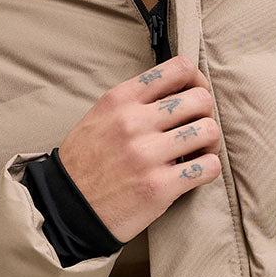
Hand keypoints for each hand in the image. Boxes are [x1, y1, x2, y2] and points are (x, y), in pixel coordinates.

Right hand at [56, 54, 221, 243]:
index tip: (193, 97)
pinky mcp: (159, 187)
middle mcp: (133, 122)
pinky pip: (209, 167)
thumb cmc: (86, 163)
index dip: (197, 81)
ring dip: (210, 144)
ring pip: (209, 131)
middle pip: (201, 99)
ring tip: (196, 154)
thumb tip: (179, 89)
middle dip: (206, 115)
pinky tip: (193, 173)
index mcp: (121, 99)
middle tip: (196, 132)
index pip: (180, 68)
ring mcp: (147, 154)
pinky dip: (208, 169)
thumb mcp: (100, 116)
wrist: (65, 209)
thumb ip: (135, 100)